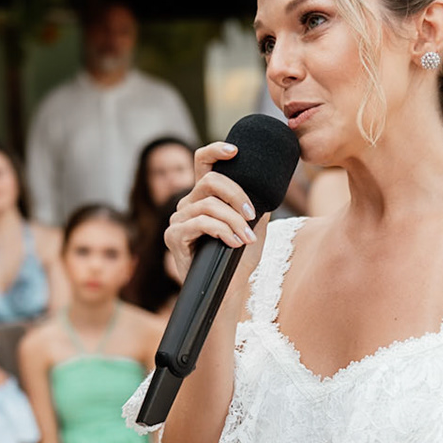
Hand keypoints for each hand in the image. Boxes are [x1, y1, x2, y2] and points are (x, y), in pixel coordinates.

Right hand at [164, 142, 266, 282]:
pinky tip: (234, 243)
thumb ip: (257, 205)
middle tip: (252, 215)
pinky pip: (200, 223)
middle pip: (210, 180)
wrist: (227, 291)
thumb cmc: (239, 261)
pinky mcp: (173, 236)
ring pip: (209, 205)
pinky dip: (222, 231)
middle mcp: (187, 204)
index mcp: (204, 197)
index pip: (203, 162)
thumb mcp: (254, 228)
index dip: (215, 150)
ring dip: (234, 221)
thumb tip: (269, 187)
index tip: (235, 151)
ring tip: (246, 238)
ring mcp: (178, 219)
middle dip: (236, 195)